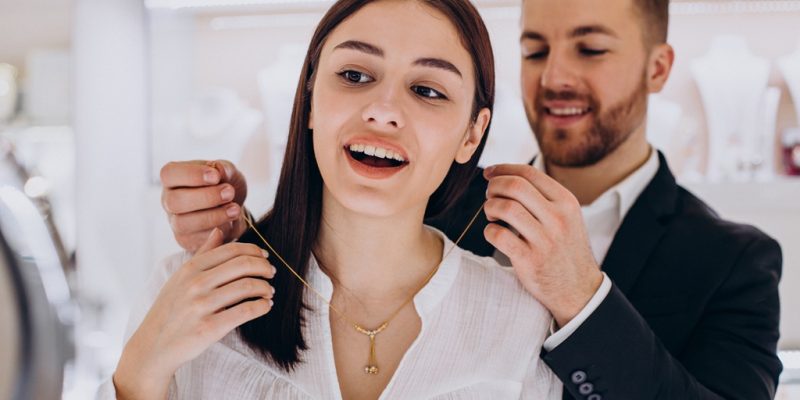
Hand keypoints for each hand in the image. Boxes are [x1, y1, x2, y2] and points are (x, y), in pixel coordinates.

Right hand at [113, 229, 275, 399]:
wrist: (153, 347)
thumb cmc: (170, 310)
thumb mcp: (180, 277)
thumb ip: (203, 253)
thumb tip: (219, 230)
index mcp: (190, 268)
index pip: (232, 250)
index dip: (254, 251)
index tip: (264, 257)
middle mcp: (195, 283)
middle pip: (243, 265)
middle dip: (264, 267)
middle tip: (271, 273)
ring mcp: (202, 305)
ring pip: (248, 286)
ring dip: (266, 288)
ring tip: (269, 292)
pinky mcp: (210, 328)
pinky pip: (246, 311)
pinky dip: (262, 306)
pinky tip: (265, 306)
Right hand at [160, 160, 248, 251]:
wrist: (234, 209)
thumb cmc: (225, 185)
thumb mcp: (229, 173)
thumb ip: (224, 169)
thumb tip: (219, 168)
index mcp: (172, 178)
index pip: (169, 174)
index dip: (192, 175)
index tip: (216, 176)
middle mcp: (168, 200)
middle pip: (175, 201)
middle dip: (206, 197)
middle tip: (229, 192)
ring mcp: (175, 222)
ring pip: (183, 223)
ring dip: (213, 216)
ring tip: (234, 209)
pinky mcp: (186, 240)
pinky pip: (196, 240)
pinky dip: (217, 230)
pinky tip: (230, 222)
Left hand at [483, 164, 602, 327]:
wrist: (579, 289)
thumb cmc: (565, 248)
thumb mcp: (566, 217)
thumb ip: (543, 197)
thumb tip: (507, 176)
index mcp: (566, 202)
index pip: (529, 173)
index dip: (504, 169)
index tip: (490, 174)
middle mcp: (558, 218)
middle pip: (515, 186)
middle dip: (494, 187)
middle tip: (489, 195)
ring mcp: (545, 240)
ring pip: (505, 208)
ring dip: (490, 208)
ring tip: (491, 215)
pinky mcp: (530, 260)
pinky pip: (498, 235)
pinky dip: (489, 231)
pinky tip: (494, 233)